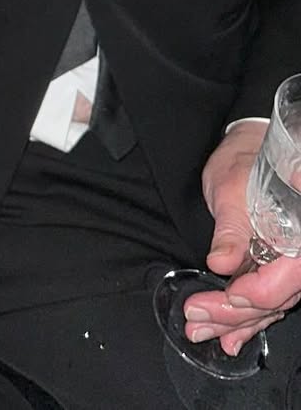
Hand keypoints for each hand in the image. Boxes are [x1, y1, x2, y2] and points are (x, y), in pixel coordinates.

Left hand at [184, 122, 300, 354]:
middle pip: (277, 296)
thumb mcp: (232, 189)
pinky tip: (228, 338)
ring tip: (201, 332)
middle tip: (197, 319)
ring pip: (270, 304)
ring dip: (236, 323)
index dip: (261, 291)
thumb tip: (222, 261)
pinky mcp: (276, 269)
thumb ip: (232, 229)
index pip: (291, 276)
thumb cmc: (243, 162)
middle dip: (235, 313)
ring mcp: (291, 264)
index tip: (230, 294)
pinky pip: (267, 302)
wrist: (248, 150)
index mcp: (300, 234)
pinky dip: (246, 321)